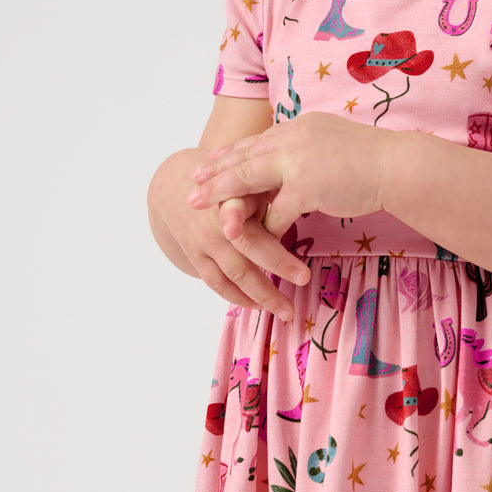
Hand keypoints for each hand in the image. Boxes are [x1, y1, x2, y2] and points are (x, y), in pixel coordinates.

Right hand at [149, 148, 308, 318]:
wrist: (177, 190)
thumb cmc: (228, 184)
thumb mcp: (250, 180)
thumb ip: (274, 193)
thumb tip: (314, 200)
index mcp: (232, 202)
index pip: (256, 234)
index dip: (277, 257)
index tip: (304, 276)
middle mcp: (215, 226)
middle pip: (245, 259)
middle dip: (274, 277)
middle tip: (304, 287)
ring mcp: (203, 244)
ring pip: (233, 277)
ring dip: (261, 296)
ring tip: (286, 311)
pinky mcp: (195, 258)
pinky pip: (217, 283)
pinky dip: (237, 296)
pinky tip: (258, 305)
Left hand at [189, 112, 391, 243]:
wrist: (398, 165)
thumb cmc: (374, 160)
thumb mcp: (334, 143)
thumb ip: (310, 149)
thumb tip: (298, 161)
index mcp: (298, 127)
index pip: (257, 141)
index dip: (231, 152)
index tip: (210, 158)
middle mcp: (292, 138)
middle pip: (243, 156)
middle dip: (215, 171)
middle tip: (192, 182)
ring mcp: (297, 161)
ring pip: (248, 179)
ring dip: (223, 196)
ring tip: (202, 208)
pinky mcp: (306, 186)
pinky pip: (275, 212)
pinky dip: (262, 227)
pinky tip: (249, 239)